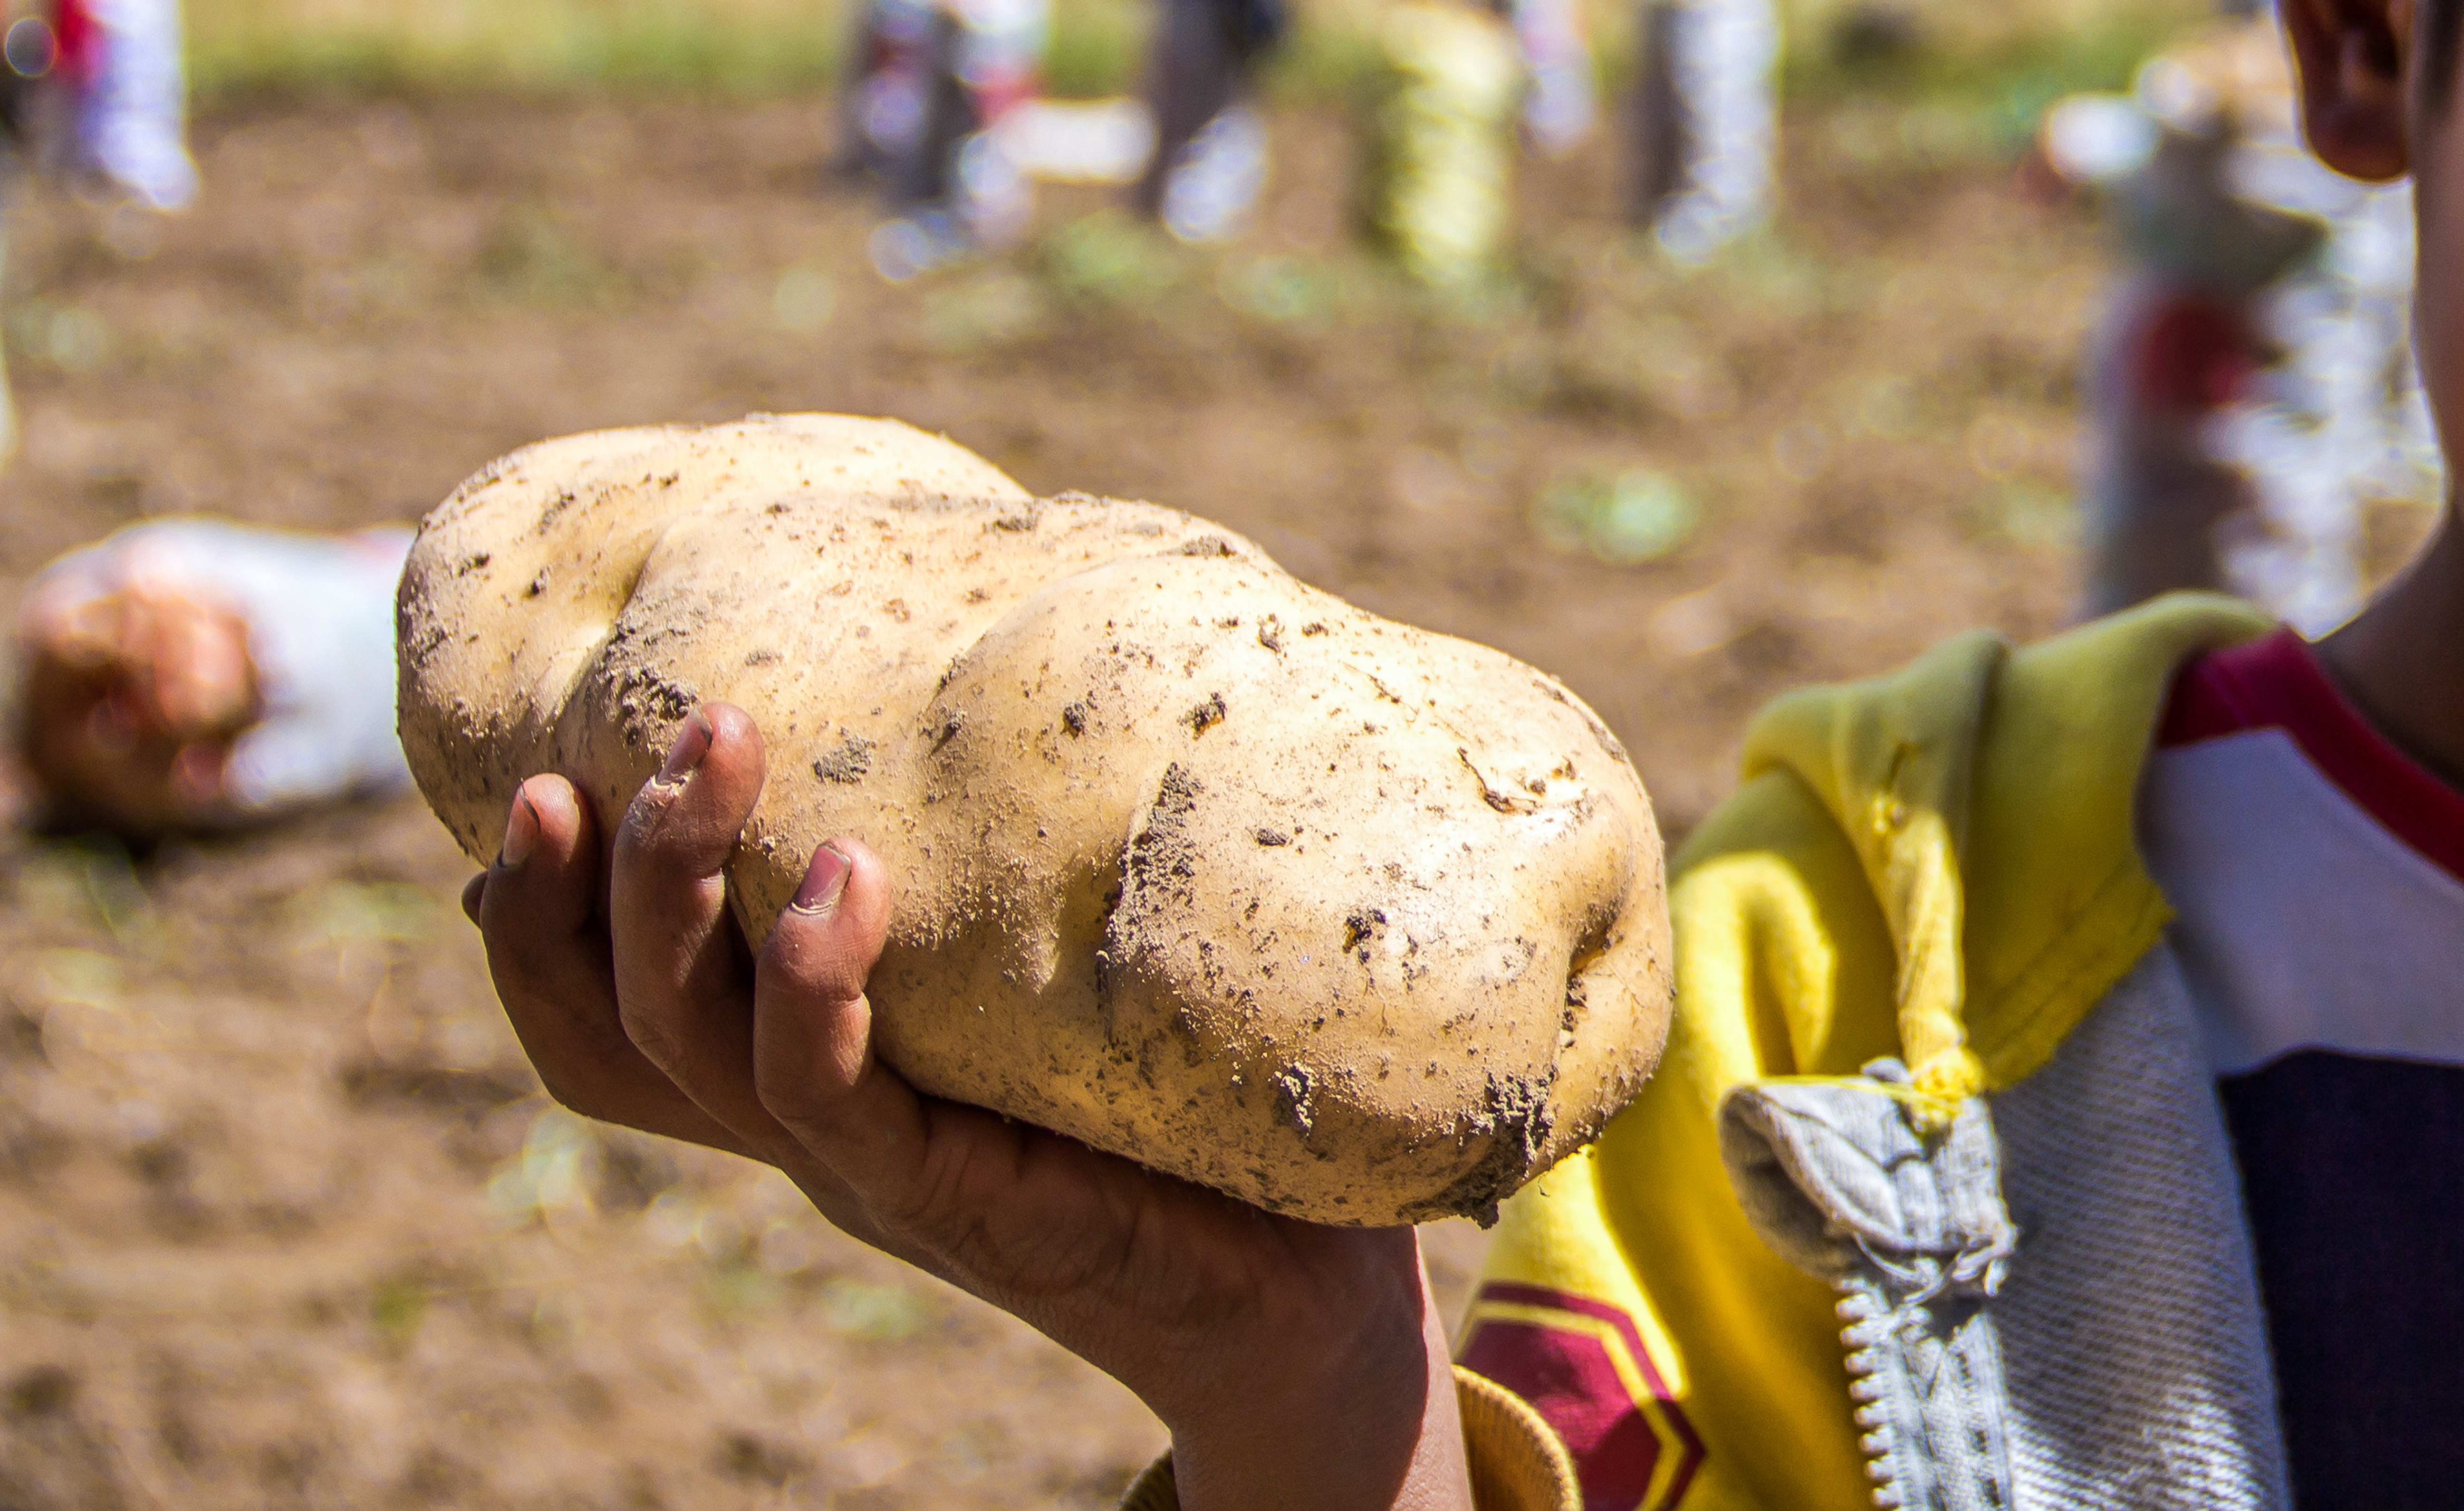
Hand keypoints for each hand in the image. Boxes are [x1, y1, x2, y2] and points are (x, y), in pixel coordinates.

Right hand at [462, 703, 1474, 1510]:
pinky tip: (843, 880)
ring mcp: (870, 1173)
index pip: (604, 1015)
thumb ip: (981, 875)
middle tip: (683, 719)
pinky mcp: (957, 1198)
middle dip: (606, 864)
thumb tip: (942, 709)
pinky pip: (830, 1104)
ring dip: (679, 890)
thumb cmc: (1178, 1092)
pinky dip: (811, 990)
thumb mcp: (1045, 962)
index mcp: (802, 1071)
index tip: (535, 778)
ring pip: (692, 1047)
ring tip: (728, 745)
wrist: (1304, 1285)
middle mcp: (808, 1128)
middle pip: (620, 1020)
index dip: (534, 915)